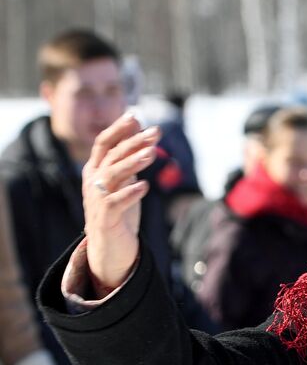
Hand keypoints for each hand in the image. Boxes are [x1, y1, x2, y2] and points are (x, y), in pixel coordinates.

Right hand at [84, 114, 159, 295]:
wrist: (110, 248)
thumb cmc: (120, 213)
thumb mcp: (125, 183)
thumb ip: (130, 162)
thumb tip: (144, 137)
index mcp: (96, 170)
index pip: (104, 143)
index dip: (119, 129)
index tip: (136, 116)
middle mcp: (93, 182)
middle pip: (112, 155)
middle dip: (133, 141)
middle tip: (156, 132)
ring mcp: (96, 199)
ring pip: (112, 175)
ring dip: (132, 163)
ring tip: (152, 154)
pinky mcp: (105, 218)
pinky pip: (115, 202)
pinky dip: (130, 193)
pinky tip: (145, 186)